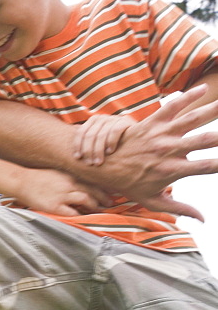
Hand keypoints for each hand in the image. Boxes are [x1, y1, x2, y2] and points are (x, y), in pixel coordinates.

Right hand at [15, 169, 111, 216]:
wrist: (22, 181)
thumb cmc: (38, 177)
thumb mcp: (57, 173)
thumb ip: (69, 177)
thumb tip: (81, 184)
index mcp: (70, 175)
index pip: (92, 181)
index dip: (103, 188)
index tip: (111, 192)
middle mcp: (69, 184)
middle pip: (93, 190)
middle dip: (104, 198)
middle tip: (111, 203)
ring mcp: (62, 195)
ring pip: (86, 200)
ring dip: (95, 206)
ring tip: (100, 211)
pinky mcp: (55, 206)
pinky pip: (72, 212)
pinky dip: (80, 216)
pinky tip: (85, 219)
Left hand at [73, 114, 135, 165]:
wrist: (135, 138)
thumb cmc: (112, 144)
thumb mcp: (98, 143)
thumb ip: (88, 144)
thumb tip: (72, 155)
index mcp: (92, 121)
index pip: (81, 132)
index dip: (78, 145)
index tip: (77, 158)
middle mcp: (102, 118)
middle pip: (90, 135)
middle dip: (89, 151)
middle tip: (90, 164)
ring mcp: (113, 118)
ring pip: (101, 134)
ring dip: (99, 150)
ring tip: (99, 162)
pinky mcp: (125, 121)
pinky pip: (115, 131)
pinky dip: (111, 142)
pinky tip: (110, 152)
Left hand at [86, 88, 217, 219]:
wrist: (103, 165)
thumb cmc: (129, 185)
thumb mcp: (153, 201)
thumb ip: (180, 208)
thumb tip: (203, 220)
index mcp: (172, 171)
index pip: (205, 167)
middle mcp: (168, 151)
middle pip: (204, 140)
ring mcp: (160, 135)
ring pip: (192, 119)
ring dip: (212, 110)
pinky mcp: (152, 122)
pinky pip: (172, 106)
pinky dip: (187, 96)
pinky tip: (203, 88)